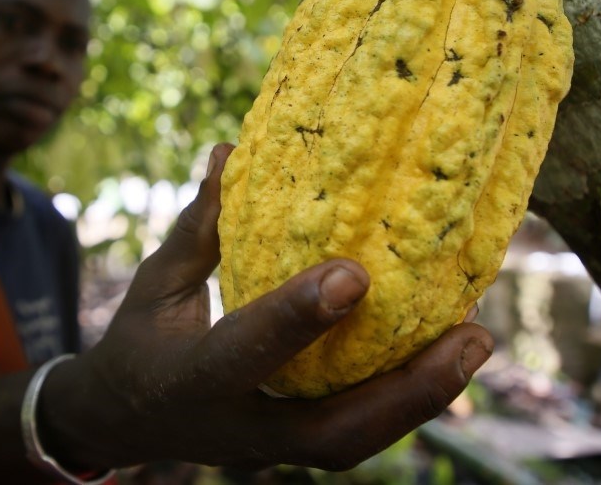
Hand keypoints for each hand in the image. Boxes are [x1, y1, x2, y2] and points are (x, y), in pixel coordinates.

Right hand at [42, 143, 493, 471]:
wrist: (124, 420)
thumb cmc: (140, 340)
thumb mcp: (156, 284)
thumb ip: (198, 228)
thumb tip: (231, 151)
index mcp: (191, 379)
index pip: (245, 352)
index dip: (296, 318)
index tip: (355, 273)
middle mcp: (238, 428)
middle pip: (332, 435)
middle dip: (407, 392)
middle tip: (473, 337)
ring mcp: (270, 448)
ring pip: (356, 443)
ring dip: (421, 399)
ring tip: (476, 341)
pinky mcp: (294, 447)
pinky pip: (356, 431)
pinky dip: (404, 398)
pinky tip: (447, 352)